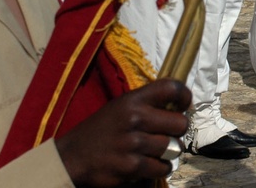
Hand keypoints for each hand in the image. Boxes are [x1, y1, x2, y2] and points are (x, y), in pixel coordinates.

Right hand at [56, 79, 190, 186]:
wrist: (71, 158)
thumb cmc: (100, 131)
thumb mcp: (119, 108)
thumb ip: (146, 105)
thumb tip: (178, 106)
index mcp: (132, 100)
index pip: (171, 87)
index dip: (184, 96)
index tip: (183, 105)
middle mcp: (134, 118)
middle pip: (180, 123)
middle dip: (177, 131)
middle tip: (167, 134)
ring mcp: (133, 143)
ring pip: (173, 148)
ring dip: (167, 152)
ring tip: (153, 151)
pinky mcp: (131, 166)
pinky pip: (162, 167)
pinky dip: (159, 168)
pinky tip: (147, 164)